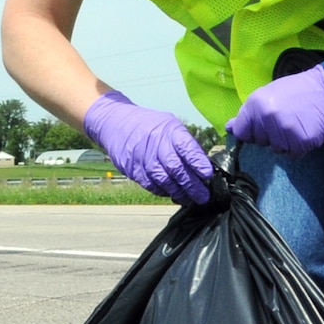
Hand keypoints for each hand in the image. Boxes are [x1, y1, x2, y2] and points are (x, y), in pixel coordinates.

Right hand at [82, 90, 215, 204]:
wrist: (116, 123)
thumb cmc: (149, 125)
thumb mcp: (170, 125)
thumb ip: (185, 144)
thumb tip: (203, 165)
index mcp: (170, 130)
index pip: (186, 147)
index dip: (197, 162)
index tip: (207, 174)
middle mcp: (156, 144)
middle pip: (177, 169)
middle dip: (192, 185)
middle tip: (204, 196)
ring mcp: (143, 158)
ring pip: (164, 181)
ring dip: (180, 193)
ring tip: (191, 200)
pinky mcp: (133, 170)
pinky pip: (151, 185)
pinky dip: (164, 192)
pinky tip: (173, 194)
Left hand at [226, 65, 323, 155]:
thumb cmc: (298, 90)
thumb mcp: (270, 93)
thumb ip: (249, 113)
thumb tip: (230, 129)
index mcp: (256, 104)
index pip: (241, 132)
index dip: (251, 131)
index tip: (262, 126)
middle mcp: (267, 118)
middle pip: (260, 142)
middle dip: (270, 135)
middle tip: (286, 119)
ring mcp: (284, 131)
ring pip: (277, 149)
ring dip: (285, 142)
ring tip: (298, 124)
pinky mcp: (301, 142)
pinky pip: (293, 154)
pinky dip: (299, 146)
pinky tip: (306, 131)